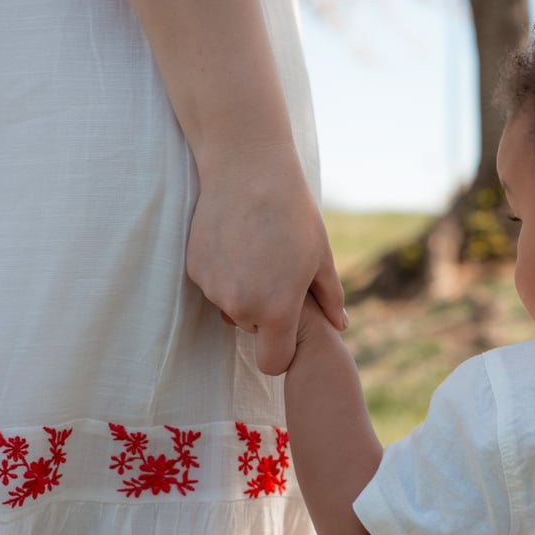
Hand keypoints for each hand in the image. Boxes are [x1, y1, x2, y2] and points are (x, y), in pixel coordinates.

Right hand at [185, 142, 344, 375]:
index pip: (272, 363)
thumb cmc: (294, 214)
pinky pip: (212, 283)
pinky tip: (236, 239)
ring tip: (257, 249)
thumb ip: (330, 298)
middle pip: (251, 328)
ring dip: (242, 289)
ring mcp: (213, 288)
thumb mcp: (321, 256)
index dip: (280, 350)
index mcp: (277, 310)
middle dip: (263, 311)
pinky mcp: (194, 269)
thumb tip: (341, 325)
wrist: (247, 171)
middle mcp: (241, 306)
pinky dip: (223, 270)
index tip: (286, 330)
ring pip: (230, 304)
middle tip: (276, 271)